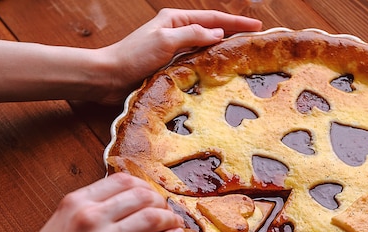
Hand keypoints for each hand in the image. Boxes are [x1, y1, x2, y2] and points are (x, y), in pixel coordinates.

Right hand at [0, 172, 183, 231]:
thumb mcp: (58, 225)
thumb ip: (87, 212)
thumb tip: (121, 207)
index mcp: (75, 203)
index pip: (123, 180)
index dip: (145, 187)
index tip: (152, 196)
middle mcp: (90, 218)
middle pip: (143, 196)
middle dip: (160, 202)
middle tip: (166, 212)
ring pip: (152, 218)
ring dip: (169, 220)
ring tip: (174, 224)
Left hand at [94, 8, 261, 104]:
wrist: (109, 77)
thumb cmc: (133, 56)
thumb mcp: (165, 41)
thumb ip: (192, 35)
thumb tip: (218, 33)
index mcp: (175, 19)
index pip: (213, 18)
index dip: (236, 23)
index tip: (258, 27)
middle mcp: (176, 32)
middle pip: (212, 31)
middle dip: (234, 33)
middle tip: (256, 41)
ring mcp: (173, 50)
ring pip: (205, 47)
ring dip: (223, 50)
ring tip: (243, 56)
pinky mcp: (169, 66)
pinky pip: (196, 62)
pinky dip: (209, 64)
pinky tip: (219, 72)